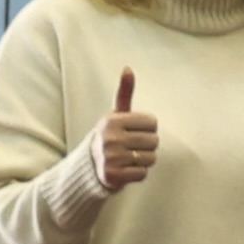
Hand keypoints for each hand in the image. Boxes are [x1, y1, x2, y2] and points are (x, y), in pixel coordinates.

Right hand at [89, 66, 162, 193]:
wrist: (90, 166)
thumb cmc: (110, 136)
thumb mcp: (116, 114)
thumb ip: (124, 93)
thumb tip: (128, 68)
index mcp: (112, 120)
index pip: (152, 122)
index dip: (148, 128)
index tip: (133, 131)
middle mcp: (110, 137)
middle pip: (154, 141)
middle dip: (147, 145)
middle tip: (131, 147)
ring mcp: (111, 157)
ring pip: (151, 158)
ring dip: (144, 160)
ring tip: (129, 158)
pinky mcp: (113, 175)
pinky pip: (143, 174)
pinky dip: (138, 174)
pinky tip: (126, 169)